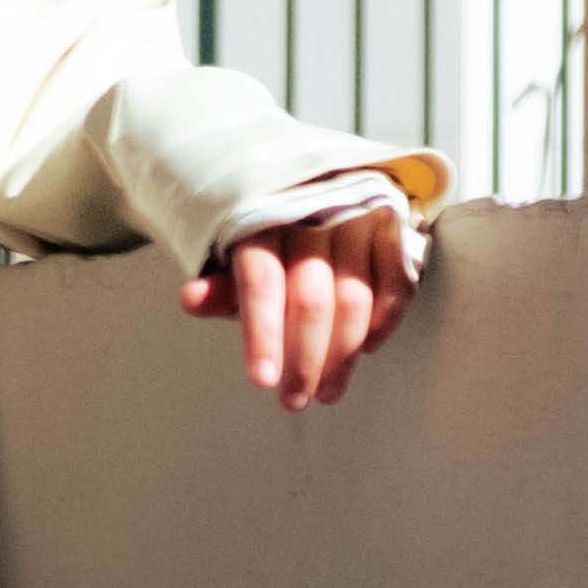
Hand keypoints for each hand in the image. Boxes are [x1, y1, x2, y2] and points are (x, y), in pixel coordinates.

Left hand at [180, 197, 418, 410]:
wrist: (320, 187)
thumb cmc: (273, 239)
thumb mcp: (241, 261)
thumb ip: (223, 286)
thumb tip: (190, 300)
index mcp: (264, 220)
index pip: (261, 282)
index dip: (261, 333)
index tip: (262, 381)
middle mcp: (313, 215)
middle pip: (311, 299)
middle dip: (304, 359)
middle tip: (294, 400)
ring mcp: (356, 218)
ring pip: (355, 298)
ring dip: (343, 355)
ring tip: (327, 392)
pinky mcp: (391, 224)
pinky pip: (396, 280)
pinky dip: (385, 319)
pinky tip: (368, 349)